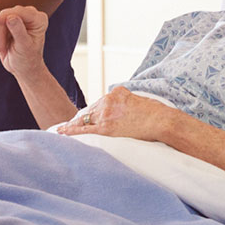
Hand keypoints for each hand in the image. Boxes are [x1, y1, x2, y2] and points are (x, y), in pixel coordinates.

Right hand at [0, 6, 47, 78]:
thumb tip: (10, 17)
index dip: (5, 16)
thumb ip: (18, 31)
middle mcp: (29, 15)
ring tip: (3, 48)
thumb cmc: (27, 59)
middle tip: (0, 48)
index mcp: (38, 19)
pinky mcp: (6, 22)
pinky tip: (1, 45)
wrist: (22, 68)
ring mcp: (17, 17)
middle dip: (0, 32)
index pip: (20, 11)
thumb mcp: (24, 47)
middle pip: (6, 14)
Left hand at [56, 86, 177, 142]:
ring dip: (74, 124)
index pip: (101, 103)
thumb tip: (125, 112)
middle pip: (91, 110)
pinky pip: (84, 129)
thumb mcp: (140, 100)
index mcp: (117, 92)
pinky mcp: (106, 128)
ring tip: (62, 130)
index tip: (87, 116)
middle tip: (69, 125)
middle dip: (83, 118)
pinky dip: (72, 130)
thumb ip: (127, 103)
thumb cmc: (156, 113)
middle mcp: (109, 100)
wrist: (162, 121)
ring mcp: (106, 113)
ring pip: (85, 119)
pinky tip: (62, 132)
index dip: (94, 112)